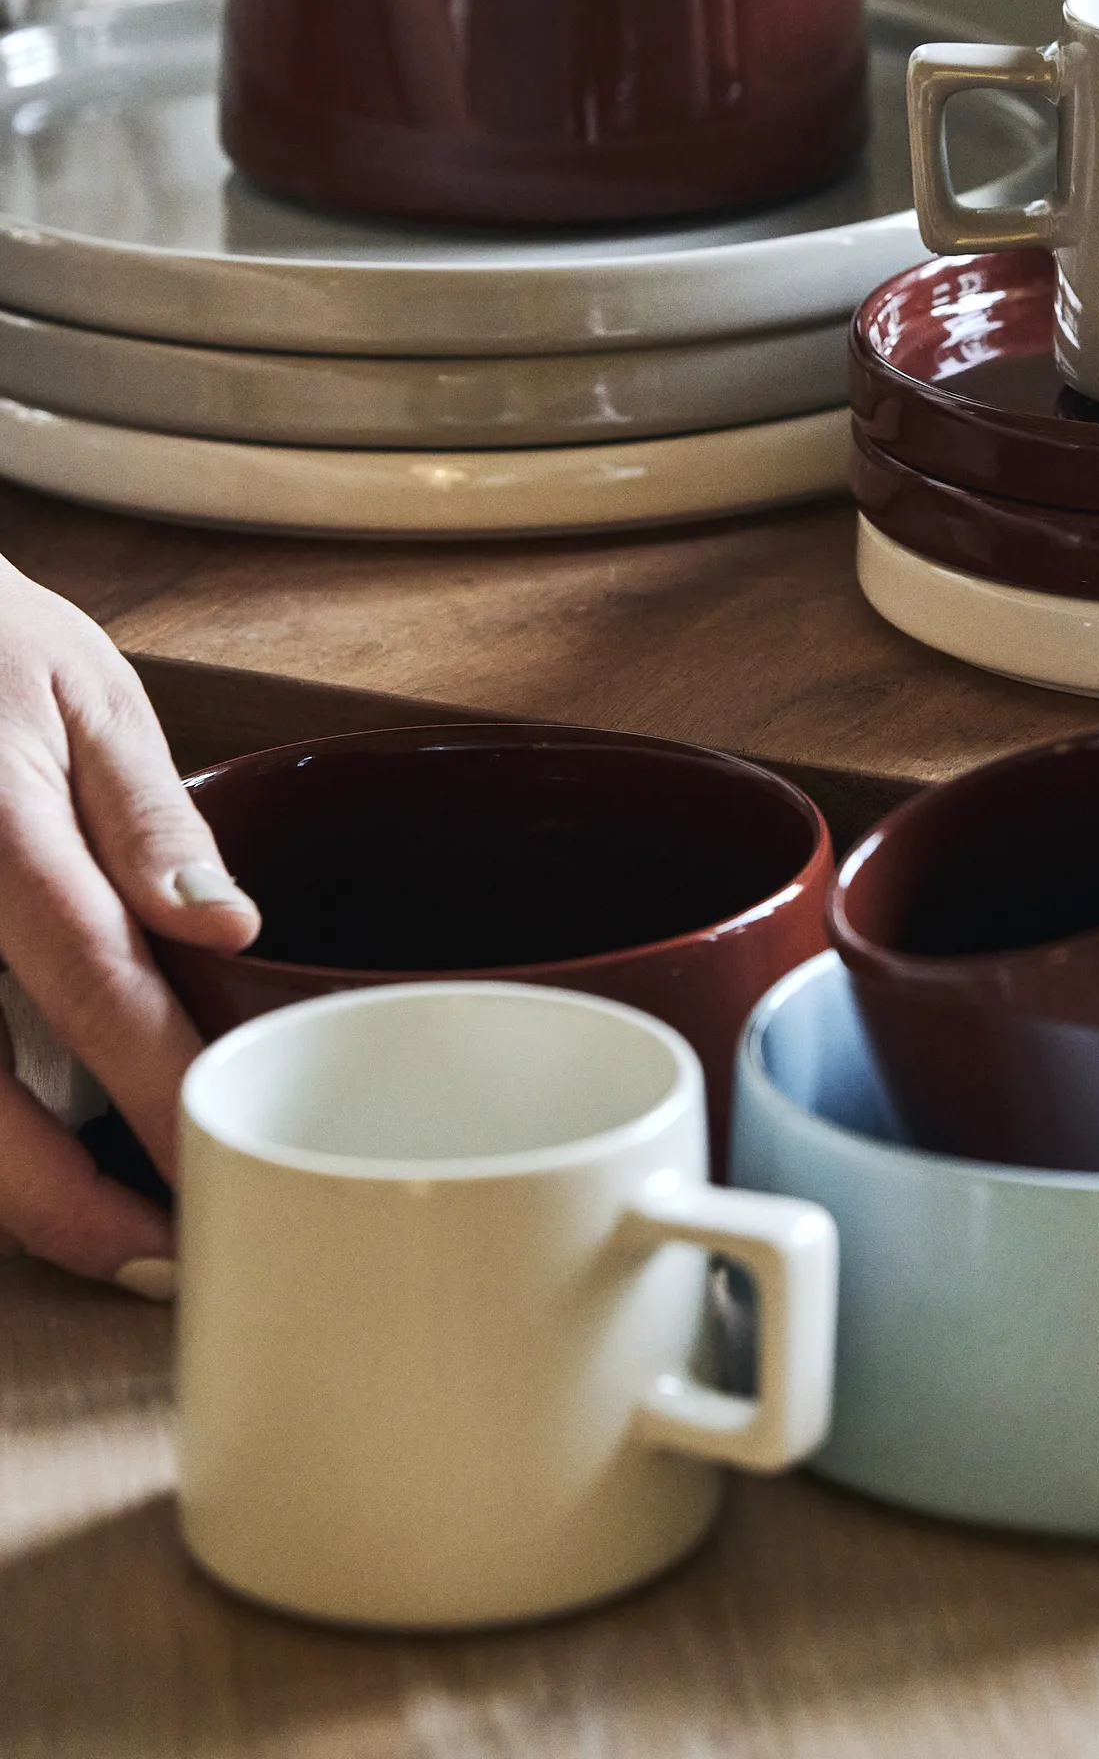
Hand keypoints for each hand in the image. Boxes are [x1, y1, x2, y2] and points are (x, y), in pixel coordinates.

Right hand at [0, 560, 257, 1291]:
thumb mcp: (89, 694)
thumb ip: (151, 821)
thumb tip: (228, 928)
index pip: (94, 983)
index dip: (159, 1092)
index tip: (220, 1165)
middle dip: (66, 1206)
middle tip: (164, 1252)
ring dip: (14, 1188)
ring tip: (109, 1227)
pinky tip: (37, 1160)